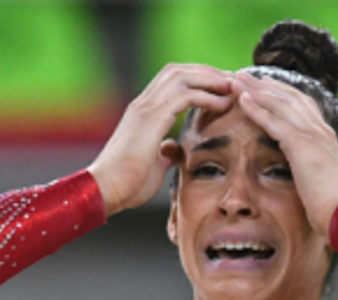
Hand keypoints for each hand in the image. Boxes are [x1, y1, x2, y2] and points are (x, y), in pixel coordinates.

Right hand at [88, 64, 234, 216]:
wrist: (106, 190)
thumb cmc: (127, 184)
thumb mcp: (154, 165)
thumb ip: (164, 153)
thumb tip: (174, 150)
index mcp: (143, 112)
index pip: (172, 81)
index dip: (198, 79)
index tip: (221, 87)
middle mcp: (143, 104)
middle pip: (178, 71)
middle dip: (207, 72)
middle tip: (231, 81)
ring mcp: (145, 109)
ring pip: (182, 76)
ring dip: (210, 78)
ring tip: (231, 87)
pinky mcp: (151, 119)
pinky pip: (185, 96)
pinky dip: (207, 96)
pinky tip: (222, 104)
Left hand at [232, 72, 337, 236]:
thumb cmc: (334, 206)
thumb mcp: (320, 180)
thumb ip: (310, 169)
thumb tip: (301, 173)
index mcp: (325, 136)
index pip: (301, 104)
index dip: (280, 92)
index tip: (261, 85)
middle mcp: (321, 129)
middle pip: (289, 96)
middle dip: (264, 84)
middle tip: (243, 75)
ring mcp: (313, 135)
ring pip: (280, 103)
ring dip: (256, 89)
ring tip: (237, 80)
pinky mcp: (302, 145)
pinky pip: (274, 121)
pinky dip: (257, 108)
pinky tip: (242, 100)